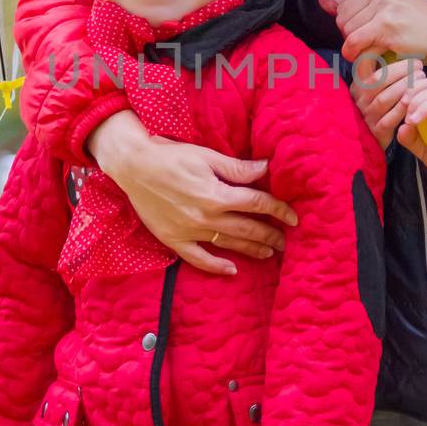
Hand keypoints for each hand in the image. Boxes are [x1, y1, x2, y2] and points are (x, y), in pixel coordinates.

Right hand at [88, 112, 297, 276]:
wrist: (132, 165)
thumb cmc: (170, 155)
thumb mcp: (206, 156)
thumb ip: (237, 168)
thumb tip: (266, 168)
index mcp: (216, 194)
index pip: (257, 204)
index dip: (278, 209)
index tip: (293, 216)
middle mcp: (206, 217)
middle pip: (247, 228)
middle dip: (271, 234)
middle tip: (286, 240)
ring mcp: (190, 231)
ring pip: (229, 244)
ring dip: (252, 250)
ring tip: (269, 253)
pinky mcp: (174, 240)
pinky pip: (199, 259)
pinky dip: (216, 266)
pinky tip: (232, 270)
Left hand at [318, 0, 426, 64]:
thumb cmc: (415, 21)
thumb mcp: (383, 5)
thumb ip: (351, 2)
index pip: (342, 7)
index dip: (354, 25)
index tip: (374, 30)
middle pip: (342, 21)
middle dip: (354, 37)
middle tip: (377, 42)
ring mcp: (384, 5)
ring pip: (347, 34)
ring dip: (359, 48)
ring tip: (379, 48)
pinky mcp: (387, 26)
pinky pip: (355, 44)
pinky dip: (358, 56)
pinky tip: (371, 58)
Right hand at [351, 55, 424, 150]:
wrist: (373, 139)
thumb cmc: (380, 108)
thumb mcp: (375, 89)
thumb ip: (383, 73)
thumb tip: (397, 49)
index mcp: (358, 85)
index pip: (362, 64)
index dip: (378, 55)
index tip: (398, 50)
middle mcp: (359, 99)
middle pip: (376, 81)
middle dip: (400, 71)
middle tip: (418, 66)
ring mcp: (366, 116)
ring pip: (383, 99)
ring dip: (404, 88)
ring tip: (421, 80)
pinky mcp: (376, 131)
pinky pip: (389, 119)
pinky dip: (402, 109)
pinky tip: (414, 101)